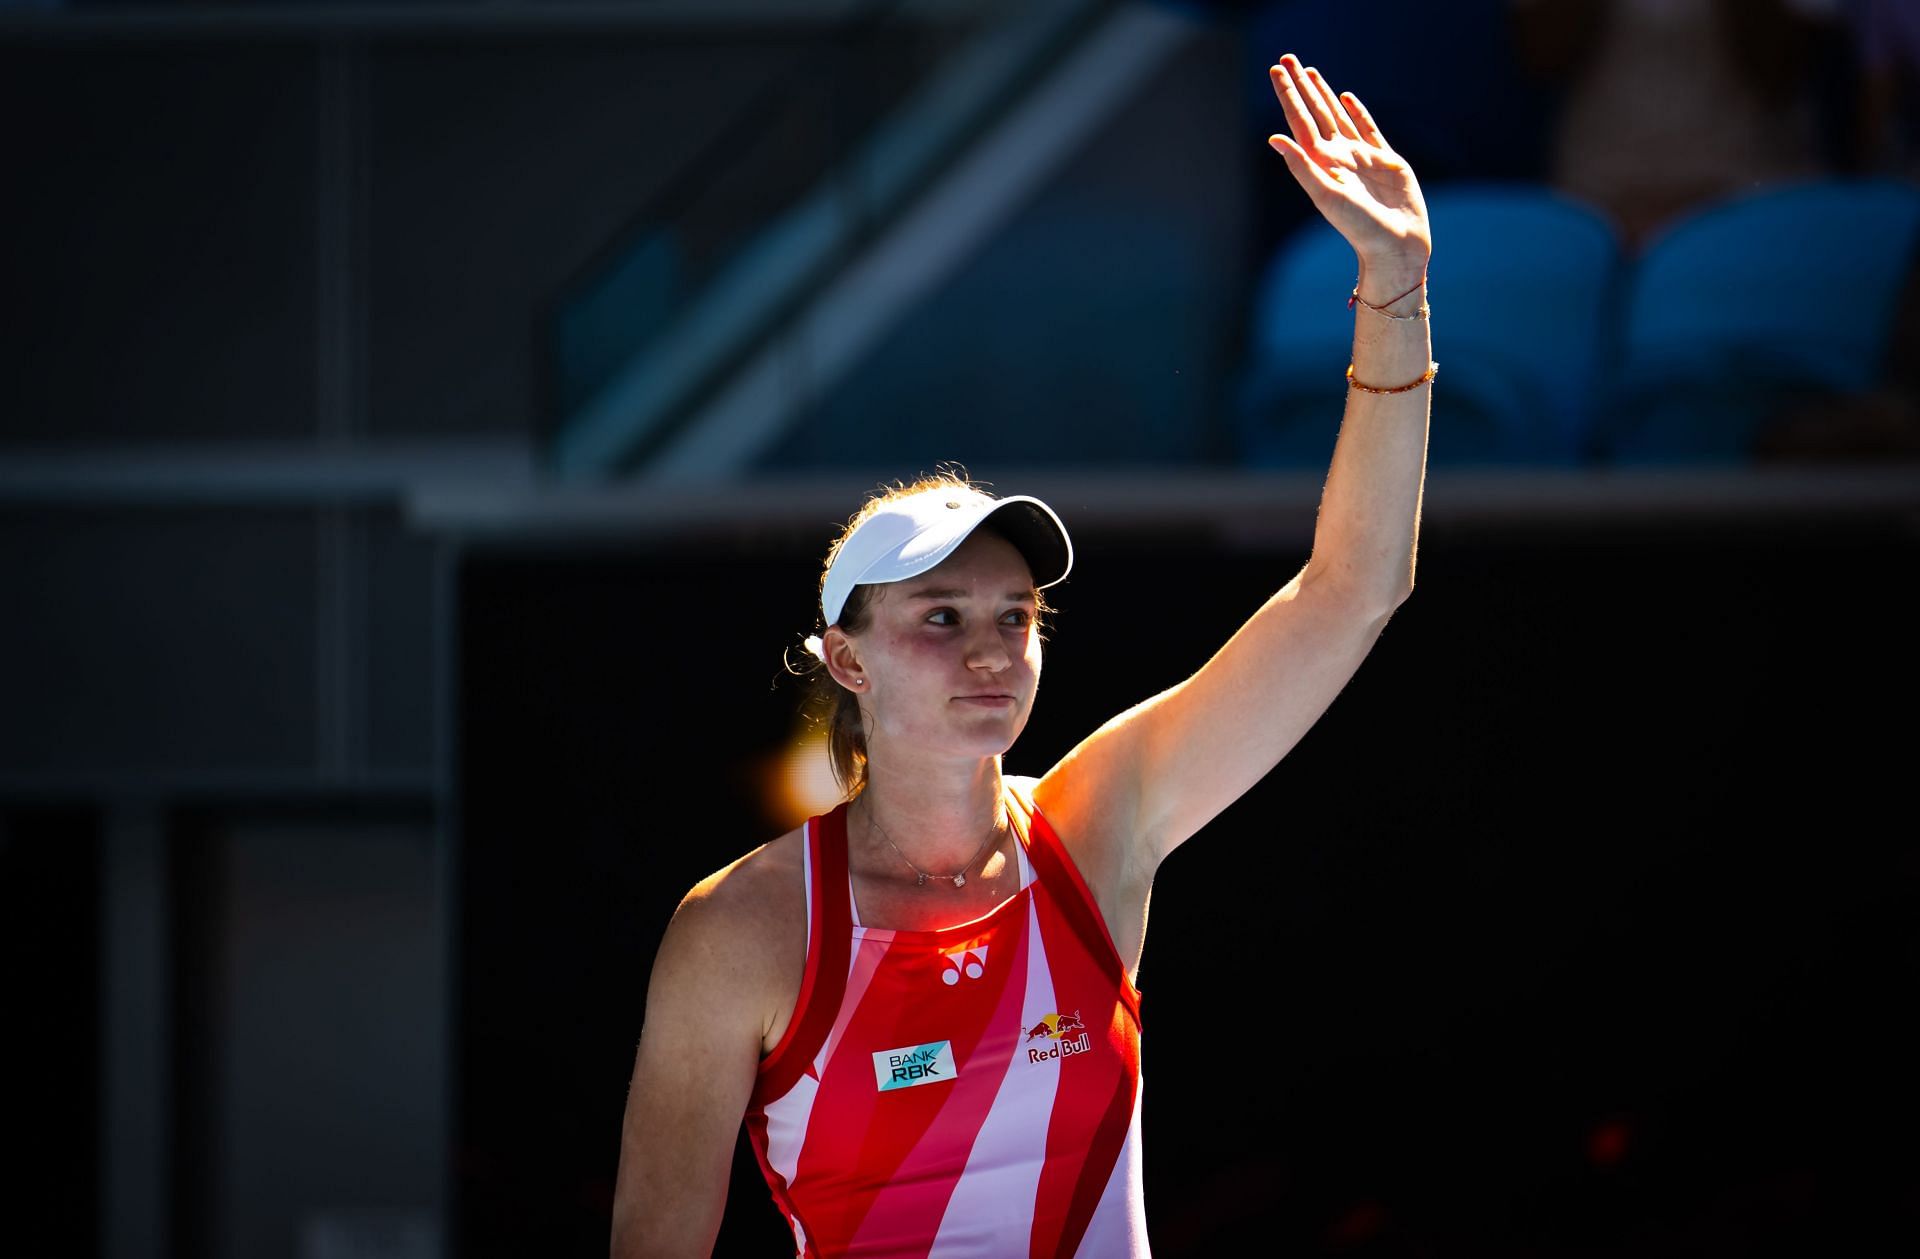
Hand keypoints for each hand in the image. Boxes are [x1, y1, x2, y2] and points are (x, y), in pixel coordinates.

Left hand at [1266, 55, 1430, 291]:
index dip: (1287, 94)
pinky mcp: (1385, 161)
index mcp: (1321, 163)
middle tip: (1287, 58)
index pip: (1299, 120)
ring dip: (1322, 94)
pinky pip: (1368, 129)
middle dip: (1300, 86)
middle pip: (1314, 111)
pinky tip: (1346, 97)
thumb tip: (1274, 138)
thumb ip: (1301, 166)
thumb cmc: (1359, 227)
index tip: (1275, 69)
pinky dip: (1357, 112)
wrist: (1396, 245)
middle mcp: (1337, 156)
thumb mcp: (1326, 196)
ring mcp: (1360, 157)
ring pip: (1337, 116)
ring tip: (1310, 71)